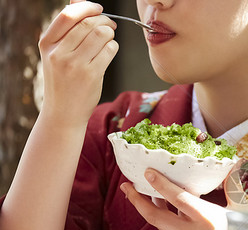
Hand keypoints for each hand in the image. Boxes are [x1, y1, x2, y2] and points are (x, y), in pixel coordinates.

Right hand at [39, 0, 117, 124]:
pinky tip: (109, 51)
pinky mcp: (91, 75)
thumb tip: (78, 1)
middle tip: (110, 24)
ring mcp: (75, 65)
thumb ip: (67, 30)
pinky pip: (109, 50)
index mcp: (47, 43)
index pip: (67, 15)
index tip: (98, 8)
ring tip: (109, 38)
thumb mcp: (57, 54)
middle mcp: (59, 53)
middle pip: (88, 23)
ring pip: (101, 34)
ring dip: (110, 33)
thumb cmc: (63, 80)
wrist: (63, 113)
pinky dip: (113, 46)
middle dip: (104, 20)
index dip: (86, 7)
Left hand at [121, 169, 230, 229]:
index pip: (178, 198)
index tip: (148, 172)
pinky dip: (168, 221)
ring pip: (162, 225)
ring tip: (144, 196)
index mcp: (206, 219)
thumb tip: (233, 168)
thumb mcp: (239, 213)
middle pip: (155, 216)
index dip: (161, 184)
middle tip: (126, 186)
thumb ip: (229, 193)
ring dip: (151, 209)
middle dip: (137, 200)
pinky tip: (170, 214)